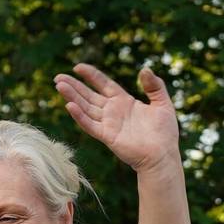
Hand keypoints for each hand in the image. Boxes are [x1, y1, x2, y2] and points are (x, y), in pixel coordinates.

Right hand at [56, 64, 180, 172]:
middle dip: (74, 85)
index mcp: (124, 101)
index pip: (103, 84)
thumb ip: (155, 86)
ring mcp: (109, 124)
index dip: (91, 75)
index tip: (78, 67)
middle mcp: (113, 111)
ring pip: (86, 108)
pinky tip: (70, 106)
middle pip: (89, 95)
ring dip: (72, 97)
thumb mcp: (163, 104)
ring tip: (59, 85)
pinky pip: (90, 125)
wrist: (163, 156)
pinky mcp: (107, 136)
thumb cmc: (165, 133)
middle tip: (58, 77)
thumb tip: (145, 69)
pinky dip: (80, 116)